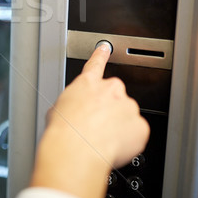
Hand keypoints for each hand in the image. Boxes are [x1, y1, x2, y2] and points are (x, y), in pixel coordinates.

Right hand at [30, 44, 149, 197]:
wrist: (77, 149)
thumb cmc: (64, 130)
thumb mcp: (57, 109)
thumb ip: (71, 103)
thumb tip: (72, 112)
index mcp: (87, 84)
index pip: (95, 64)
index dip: (100, 55)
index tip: (105, 48)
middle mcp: (111, 90)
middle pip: (114, 96)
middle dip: (108, 109)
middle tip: (96, 125)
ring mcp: (128, 106)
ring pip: (126, 116)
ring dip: (118, 125)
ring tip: (101, 139)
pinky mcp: (140, 126)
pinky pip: (136, 133)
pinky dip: (128, 140)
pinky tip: (112, 146)